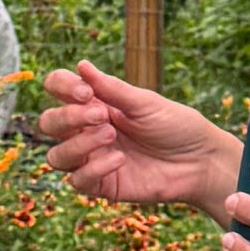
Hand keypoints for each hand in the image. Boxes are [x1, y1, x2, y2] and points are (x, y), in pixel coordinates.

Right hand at [37, 59, 236, 214]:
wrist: (200, 161)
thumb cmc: (176, 126)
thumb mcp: (145, 102)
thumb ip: (111, 88)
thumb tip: (81, 65)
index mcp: (95, 103)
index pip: (58, 89)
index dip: (61, 87)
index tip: (86, 91)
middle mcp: (87, 131)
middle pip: (49, 123)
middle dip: (68, 117)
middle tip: (101, 115)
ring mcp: (92, 159)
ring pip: (56, 156)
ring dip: (78, 144)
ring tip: (110, 135)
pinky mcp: (102, 185)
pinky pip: (78, 180)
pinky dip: (95, 168)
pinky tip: (119, 160)